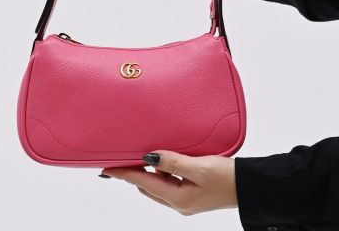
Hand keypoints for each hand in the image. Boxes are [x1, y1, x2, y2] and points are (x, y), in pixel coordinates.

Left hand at [99, 150, 237, 215]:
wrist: (249, 187)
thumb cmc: (228, 178)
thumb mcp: (199, 167)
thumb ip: (173, 162)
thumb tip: (149, 157)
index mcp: (178, 198)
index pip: (143, 183)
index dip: (124, 174)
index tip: (107, 169)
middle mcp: (179, 202)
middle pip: (148, 186)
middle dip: (133, 174)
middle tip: (121, 159)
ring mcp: (186, 199)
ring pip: (158, 184)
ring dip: (148, 172)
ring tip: (141, 156)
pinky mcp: (192, 193)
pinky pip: (169, 182)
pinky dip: (162, 172)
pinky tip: (163, 160)